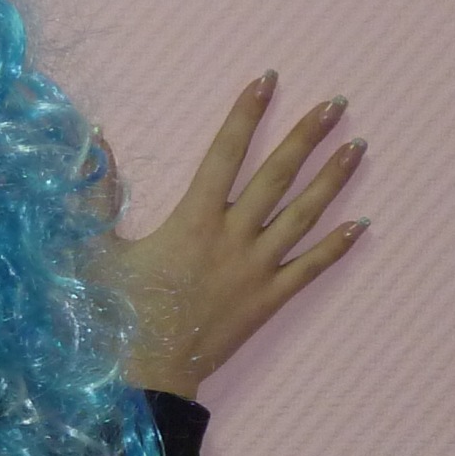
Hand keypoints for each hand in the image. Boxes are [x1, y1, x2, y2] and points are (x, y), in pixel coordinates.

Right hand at [86, 72, 370, 400]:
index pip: (224, 155)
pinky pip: (310, 268)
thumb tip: (94, 140)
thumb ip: (98, 196)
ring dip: (332, 179)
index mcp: (192, 221)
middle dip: (306, 137)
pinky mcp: (268, 299)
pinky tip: (360, 224)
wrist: (146, 374)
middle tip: (336, 104)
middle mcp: (232, 238)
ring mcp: (256, 269)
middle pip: (277, 177)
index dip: (245, 116)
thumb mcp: (96, 250)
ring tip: (357, 147)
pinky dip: (336, 246)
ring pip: (303, 215)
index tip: (267, 81)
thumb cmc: (116, 312)